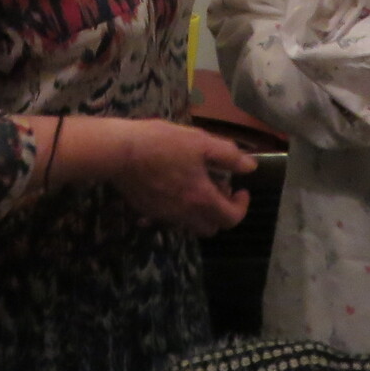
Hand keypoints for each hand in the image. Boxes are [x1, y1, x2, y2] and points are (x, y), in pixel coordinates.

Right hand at [106, 119, 252, 236]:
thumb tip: (250, 167)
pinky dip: (176, 209)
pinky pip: (168, 219)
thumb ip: (228, 155)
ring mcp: (164, 215)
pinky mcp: (147, 211)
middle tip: (217, 189)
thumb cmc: (161, 143)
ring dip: (199, 212)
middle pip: (211, 228)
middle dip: (220, 212)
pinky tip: (170, 188)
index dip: (241, 207)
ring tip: (194, 186)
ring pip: (190, 226)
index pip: (232, 219)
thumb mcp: (199, 141)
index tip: (240, 190)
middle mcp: (185, 214)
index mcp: (202, 199)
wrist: (119, 152)